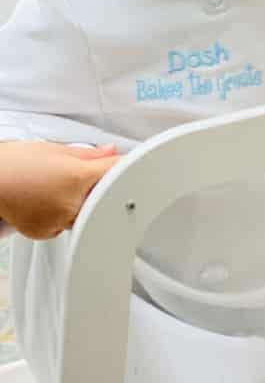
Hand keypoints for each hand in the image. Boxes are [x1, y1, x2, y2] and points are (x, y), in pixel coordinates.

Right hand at [0, 141, 119, 238]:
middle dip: (98, 189)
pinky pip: (65, 225)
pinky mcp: (46, 233)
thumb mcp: (58, 150)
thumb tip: (112, 152)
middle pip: (101, 199)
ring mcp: (58, 222)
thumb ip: (90, 155)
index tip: (128, 168)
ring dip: (81, 204)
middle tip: (82, 178)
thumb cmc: (18, 162)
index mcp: (77, 178)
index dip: (124, 169)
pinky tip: (49, 201)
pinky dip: (63, 215)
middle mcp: (70, 204)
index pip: (114, 174)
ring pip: (84, 215)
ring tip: (58, 188)